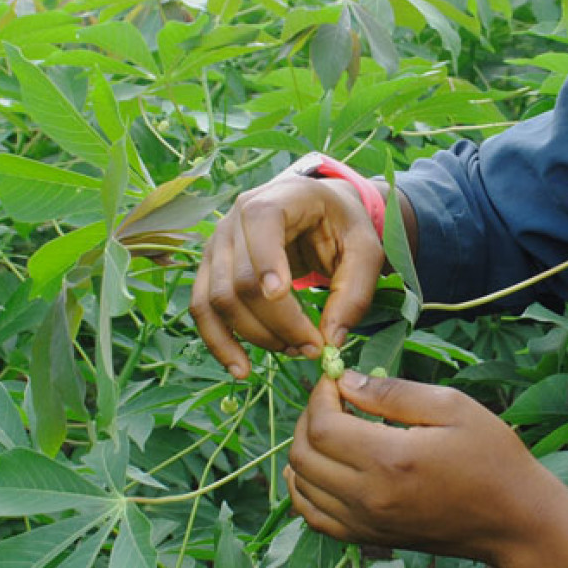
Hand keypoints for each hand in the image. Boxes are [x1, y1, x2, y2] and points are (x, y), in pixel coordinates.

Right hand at [190, 175, 383, 377]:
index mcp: (277, 199)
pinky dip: (219, 342)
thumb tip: (331, 341)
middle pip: (241, 279)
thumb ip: (355, 292)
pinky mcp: (210, 271)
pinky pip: (202, 310)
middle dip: (277, 322)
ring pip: (218, 300)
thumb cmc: (343, 226)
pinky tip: (241, 369)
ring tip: (293, 351)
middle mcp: (235, 219)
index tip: (283, 296)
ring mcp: (216, 246)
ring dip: (254, 336)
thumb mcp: (365, 249)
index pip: (260, 225)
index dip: (267, 263)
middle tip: (312, 346)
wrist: (318, 211)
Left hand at [285, 373, 562, 564]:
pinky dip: (306, 490)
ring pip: (301, 488)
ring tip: (331, 428)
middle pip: (303, 456)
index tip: (336, 378)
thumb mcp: (453, 407)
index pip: (322, 426)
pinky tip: (322, 469)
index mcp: (390, 460)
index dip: (321, 396)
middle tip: (334, 399)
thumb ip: (394, 393)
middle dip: (309, 418)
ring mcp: (366, 523)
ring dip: (304, 452)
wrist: (514, 519)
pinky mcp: (369, 537)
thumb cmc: (493, 458)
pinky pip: (314, 517)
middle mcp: (370, 497)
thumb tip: (348, 381)